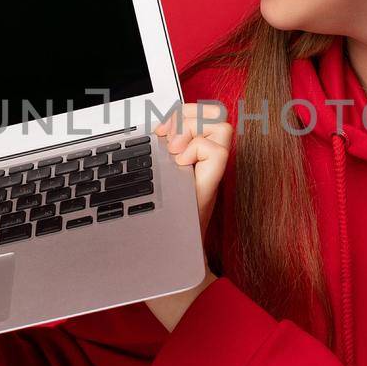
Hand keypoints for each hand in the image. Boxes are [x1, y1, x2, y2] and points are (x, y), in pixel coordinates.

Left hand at [149, 101, 231, 330]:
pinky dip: (197, 151)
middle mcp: (203, 158)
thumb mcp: (148, 180)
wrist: (160, 254)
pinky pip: (217, 149)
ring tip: (175, 153)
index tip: (158, 131)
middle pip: (214, 111)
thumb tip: (145, 133)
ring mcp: (210, 170)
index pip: (197, 112)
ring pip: (221, 123)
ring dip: (193, 131)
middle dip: (187, 115)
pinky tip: (180, 167)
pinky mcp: (212, 184)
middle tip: (168, 142)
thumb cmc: (153, 219)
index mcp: (188, 153)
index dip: (178, 112)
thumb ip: (151, 156)